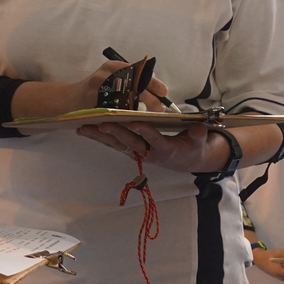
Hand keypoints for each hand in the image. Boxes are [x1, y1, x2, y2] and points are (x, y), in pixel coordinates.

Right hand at [65, 60, 171, 112]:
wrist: (69, 100)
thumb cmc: (96, 89)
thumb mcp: (112, 76)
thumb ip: (131, 78)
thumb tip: (157, 86)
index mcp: (113, 66)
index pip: (139, 71)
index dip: (154, 83)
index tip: (164, 92)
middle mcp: (106, 74)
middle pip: (135, 87)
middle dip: (151, 99)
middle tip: (161, 108)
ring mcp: (99, 89)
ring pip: (127, 102)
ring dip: (141, 110)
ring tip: (151, 117)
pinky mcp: (94, 104)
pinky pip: (116, 113)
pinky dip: (127, 118)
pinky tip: (135, 122)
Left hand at [76, 121, 221, 171]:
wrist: (185, 160)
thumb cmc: (192, 147)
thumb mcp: (199, 142)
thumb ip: (198, 135)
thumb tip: (198, 128)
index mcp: (165, 149)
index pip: (154, 140)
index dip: (145, 132)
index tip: (135, 123)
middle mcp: (148, 153)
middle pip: (131, 143)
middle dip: (116, 133)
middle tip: (103, 124)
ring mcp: (137, 152)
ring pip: (117, 144)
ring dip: (100, 137)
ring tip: (84, 128)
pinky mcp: (130, 150)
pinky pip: (113, 144)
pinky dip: (99, 137)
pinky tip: (85, 130)